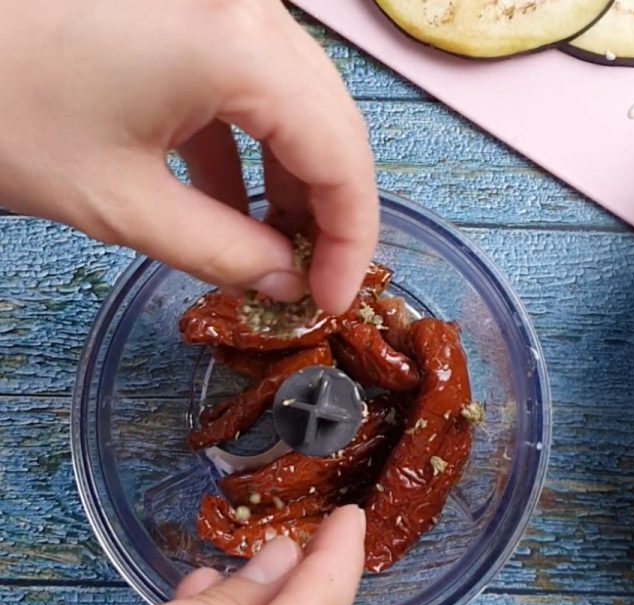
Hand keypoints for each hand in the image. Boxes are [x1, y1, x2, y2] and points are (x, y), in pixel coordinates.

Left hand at [0, 0, 378, 312]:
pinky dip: (253, 149)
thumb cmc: (2, 107)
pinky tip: (231, 200)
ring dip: (294, 182)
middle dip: (331, 212)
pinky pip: (253, 86)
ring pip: (300, 106)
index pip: (340, 156)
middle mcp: (247, 8)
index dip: (351, 240)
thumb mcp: (121, 205)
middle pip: (332, 124)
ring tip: (274, 247)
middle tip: (312, 278)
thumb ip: (222, 253)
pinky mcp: (192, 11)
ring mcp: (222, 2)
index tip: (333, 299)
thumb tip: (287, 283)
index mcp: (236, 46)